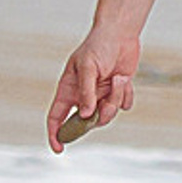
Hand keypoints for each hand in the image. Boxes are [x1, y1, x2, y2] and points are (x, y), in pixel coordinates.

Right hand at [50, 24, 139, 149]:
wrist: (120, 34)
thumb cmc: (98, 46)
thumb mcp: (87, 67)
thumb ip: (86, 92)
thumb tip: (86, 116)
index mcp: (68, 91)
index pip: (56, 118)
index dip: (55, 134)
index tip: (59, 148)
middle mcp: (83, 97)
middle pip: (86, 123)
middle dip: (99, 117)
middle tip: (107, 103)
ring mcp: (101, 96)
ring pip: (107, 115)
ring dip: (115, 100)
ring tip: (119, 80)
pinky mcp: (118, 93)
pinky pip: (123, 106)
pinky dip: (126, 95)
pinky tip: (124, 79)